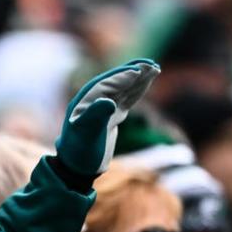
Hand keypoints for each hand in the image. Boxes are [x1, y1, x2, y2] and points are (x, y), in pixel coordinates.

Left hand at [55, 59, 160, 176]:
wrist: (77, 167)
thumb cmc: (80, 151)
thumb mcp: (87, 134)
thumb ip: (96, 116)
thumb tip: (109, 101)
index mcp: (84, 102)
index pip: (106, 85)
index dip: (123, 77)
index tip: (139, 69)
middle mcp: (92, 102)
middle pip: (116, 82)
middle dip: (133, 72)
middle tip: (151, 64)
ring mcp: (101, 109)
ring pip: (123, 89)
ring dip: (138, 79)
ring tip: (155, 69)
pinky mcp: (110, 117)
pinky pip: (125, 99)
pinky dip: (136, 91)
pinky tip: (146, 85)